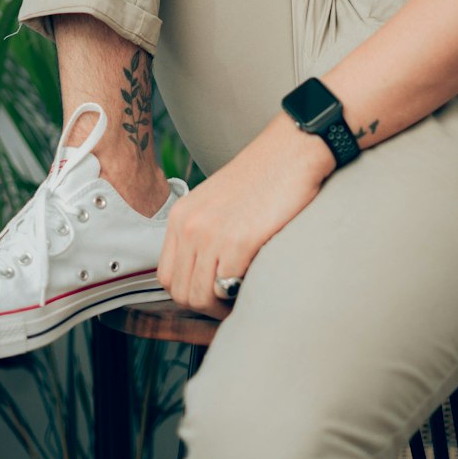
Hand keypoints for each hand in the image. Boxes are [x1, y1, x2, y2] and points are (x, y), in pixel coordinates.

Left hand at [156, 116, 329, 320]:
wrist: (290, 152)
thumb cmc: (262, 177)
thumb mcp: (216, 202)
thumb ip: (202, 233)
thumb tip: (204, 274)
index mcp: (181, 216)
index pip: (166, 275)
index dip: (187, 291)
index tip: (210, 293)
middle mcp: (190, 226)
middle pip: (180, 292)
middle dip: (204, 305)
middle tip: (228, 301)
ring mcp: (212, 235)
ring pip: (200, 297)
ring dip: (221, 306)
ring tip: (240, 295)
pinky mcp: (239, 242)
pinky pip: (229, 289)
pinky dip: (240, 296)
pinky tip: (252, 282)